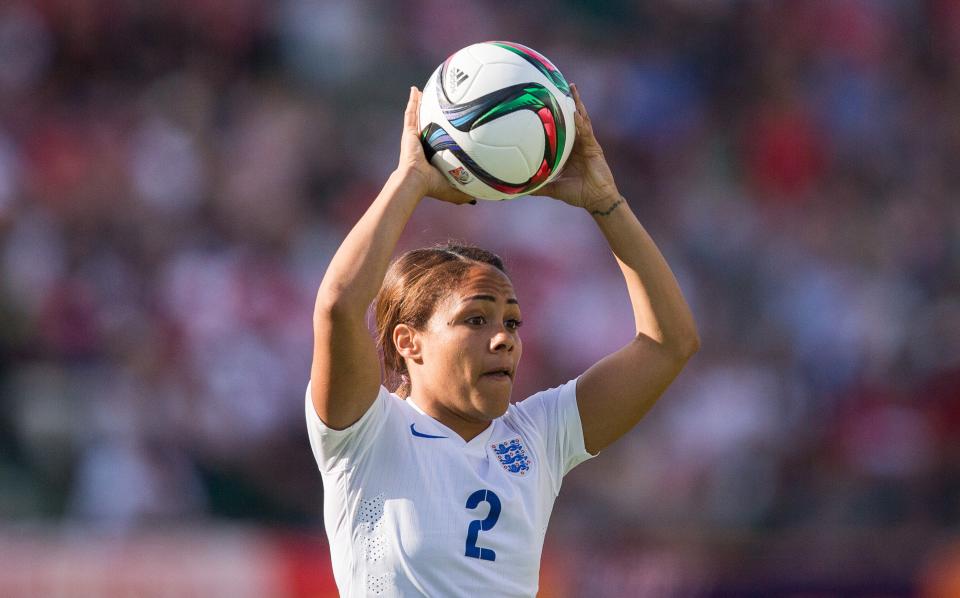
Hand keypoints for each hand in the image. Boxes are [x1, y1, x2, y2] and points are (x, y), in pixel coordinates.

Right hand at [396, 86, 474, 204]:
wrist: (416, 181)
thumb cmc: (433, 186)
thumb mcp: (454, 189)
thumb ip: (465, 193)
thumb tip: (476, 201)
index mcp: (432, 155)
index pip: (438, 140)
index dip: (443, 132)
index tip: (450, 125)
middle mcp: (422, 144)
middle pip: (427, 124)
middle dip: (430, 114)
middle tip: (437, 102)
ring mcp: (414, 137)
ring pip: (418, 116)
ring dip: (420, 103)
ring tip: (423, 91)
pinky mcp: (408, 132)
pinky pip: (411, 113)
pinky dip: (412, 101)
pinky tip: (414, 90)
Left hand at [538, 84, 620, 212]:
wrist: (596, 200)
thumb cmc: (577, 193)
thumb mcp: (552, 188)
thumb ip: (537, 186)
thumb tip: (517, 191)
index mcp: (569, 150)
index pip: (562, 128)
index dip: (556, 115)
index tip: (545, 101)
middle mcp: (578, 143)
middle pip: (573, 117)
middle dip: (568, 101)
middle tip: (559, 84)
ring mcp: (587, 143)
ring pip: (581, 119)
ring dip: (577, 103)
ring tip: (571, 88)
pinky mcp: (594, 147)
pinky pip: (586, 131)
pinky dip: (580, 122)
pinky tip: (575, 112)